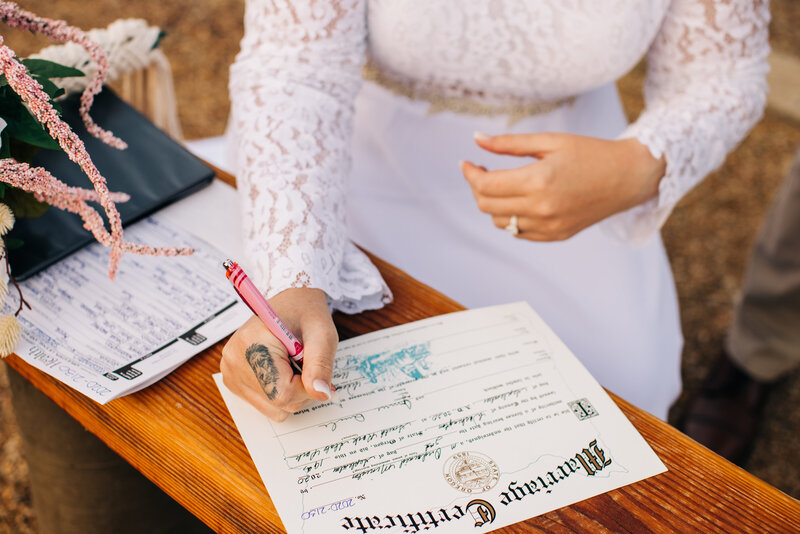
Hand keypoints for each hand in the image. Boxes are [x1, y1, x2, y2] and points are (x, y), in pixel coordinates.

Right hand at [220, 287, 337, 421]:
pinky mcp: (232, 379)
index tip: (315, 369)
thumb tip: (321, 395)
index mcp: (252, 344)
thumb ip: (321, 365)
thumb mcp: (322, 334)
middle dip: (300, 390)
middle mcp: (233, 360)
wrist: (290, 301)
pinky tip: (282, 369)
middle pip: (276, 403)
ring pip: (271, 408)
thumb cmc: (306, 313)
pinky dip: (279, 392)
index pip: (282, 393)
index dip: (307, 388)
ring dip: (291, 392)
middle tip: (305, 362)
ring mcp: (230, 371)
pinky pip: (263, 403)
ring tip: (292, 364)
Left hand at [461, 132, 665, 240]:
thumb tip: (476, 139)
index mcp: (538, 181)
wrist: (628, 177)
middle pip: (487, 206)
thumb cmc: (590, 152)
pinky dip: (510, 218)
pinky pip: (518, 232)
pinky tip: (518, 200)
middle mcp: (541, 209)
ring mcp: (548, 226)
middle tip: (482, 171)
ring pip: (499, 222)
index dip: (470, 173)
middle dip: (477, 188)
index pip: (486, 185)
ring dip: (492, 204)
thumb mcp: (549, 141)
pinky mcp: (556, 235)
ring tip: (502, 184)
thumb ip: (509, 143)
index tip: (466, 162)